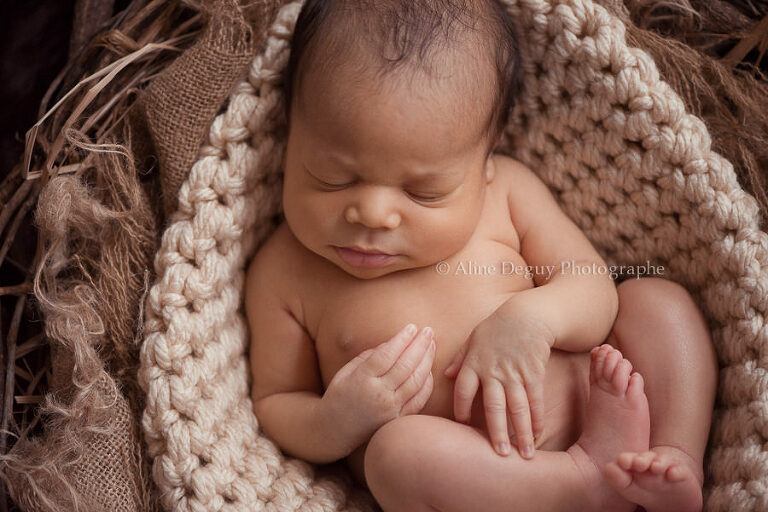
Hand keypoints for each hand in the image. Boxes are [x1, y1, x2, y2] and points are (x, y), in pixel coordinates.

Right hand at [321, 324, 435, 450]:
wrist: (334, 431)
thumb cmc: (339, 395)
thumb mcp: (346, 372)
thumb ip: (368, 356)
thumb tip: (392, 344)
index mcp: (362, 379)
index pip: (387, 355)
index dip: (401, 339)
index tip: (411, 327)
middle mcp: (378, 394)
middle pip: (405, 365)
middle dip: (419, 345)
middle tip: (428, 331)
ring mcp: (390, 409)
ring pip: (416, 381)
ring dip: (427, 360)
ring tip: (432, 344)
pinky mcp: (398, 419)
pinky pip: (419, 399)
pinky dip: (427, 383)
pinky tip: (429, 369)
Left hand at [444, 303, 552, 458]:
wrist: (526, 315)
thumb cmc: (497, 327)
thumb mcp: (473, 339)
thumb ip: (460, 359)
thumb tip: (445, 375)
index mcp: (473, 364)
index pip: (462, 391)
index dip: (460, 410)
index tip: (461, 428)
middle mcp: (493, 371)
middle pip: (493, 406)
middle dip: (496, 432)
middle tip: (499, 455)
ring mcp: (514, 373)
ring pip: (517, 407)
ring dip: (521, 432)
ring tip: (524, 454)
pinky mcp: (533, 373)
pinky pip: (535, 399)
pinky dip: (537, 418)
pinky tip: (539, 434)